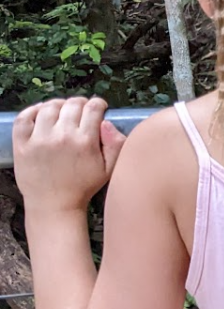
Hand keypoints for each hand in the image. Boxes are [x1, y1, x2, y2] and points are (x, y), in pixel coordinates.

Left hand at [13, 97, 126, 212]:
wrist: (54, 205)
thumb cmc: (83, 186)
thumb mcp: (110, 168)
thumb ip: (116, 143)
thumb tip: (107, 121)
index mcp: (85, 141)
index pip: (93, 107)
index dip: (99, 104)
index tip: (99, 108)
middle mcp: (62, 136)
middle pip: (72, 104)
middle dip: (80, 103)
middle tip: (81, 110)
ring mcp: (39, 140)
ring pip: (49, 107)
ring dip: (59, 104)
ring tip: (62, 111)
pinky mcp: (22, 145)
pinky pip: (24, 118)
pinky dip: (32, 110)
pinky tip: (40, 113)